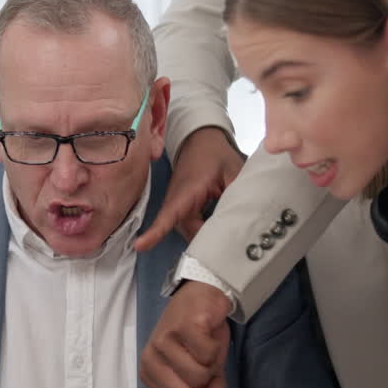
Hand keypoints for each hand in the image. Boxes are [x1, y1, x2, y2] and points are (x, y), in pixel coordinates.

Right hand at [133, 127, 243, 250]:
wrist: (200, 141)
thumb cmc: (215, 154)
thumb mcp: (234, 169)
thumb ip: (240, 191)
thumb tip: (248, 213)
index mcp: (188, 190)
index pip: (169, 214)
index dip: (155, 232)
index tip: (139, 246)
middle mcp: (177, 200)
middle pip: (185, 230)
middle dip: (203, 241)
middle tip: (229, 244)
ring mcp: (178, 205)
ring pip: (188, 230)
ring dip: (204, 235)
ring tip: (226, 236)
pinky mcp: (182, 208)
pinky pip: (189, 225)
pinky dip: (202, 230)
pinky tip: (218, 230)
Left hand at [140, 280, 231, 387]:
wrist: (203, 294)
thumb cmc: (199, 332)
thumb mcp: (204, 366)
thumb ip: (208, 386)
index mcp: (150, 371)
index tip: (196, 371)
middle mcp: (151, 357)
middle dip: (205, 381)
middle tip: (202, 358)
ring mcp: (164, 340)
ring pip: (199, 375)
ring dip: (212, 362)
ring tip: (205, 343)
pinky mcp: (182, 327)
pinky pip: (208, 355)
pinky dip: (216, 345)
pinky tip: (208, 331)